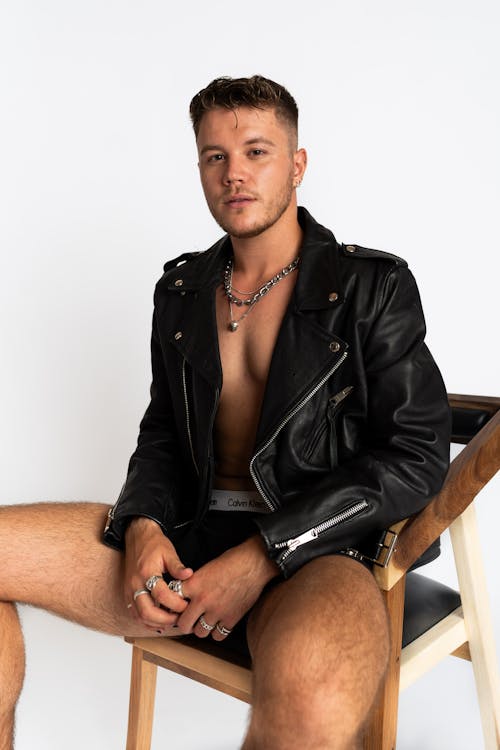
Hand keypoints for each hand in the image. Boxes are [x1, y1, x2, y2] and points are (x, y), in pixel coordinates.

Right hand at [124, 517, 192, 632]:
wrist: (136, 536)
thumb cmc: (153, 543)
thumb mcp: (168, 551)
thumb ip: (177, 566)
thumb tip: (189, 575)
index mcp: (147, 572)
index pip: (161, 595)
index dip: (175, 603)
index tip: (187, 605)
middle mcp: (135, 584)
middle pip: (147, 612)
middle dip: (165, 619)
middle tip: (179, 619)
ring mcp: (129, 590)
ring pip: (139, 617)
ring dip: (155, 623)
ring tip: (171, 621)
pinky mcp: (127, 593)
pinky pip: (134, 614)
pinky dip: (146, 621)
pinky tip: (159, 622)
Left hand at [175, 535, 278, 640]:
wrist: (254, 564)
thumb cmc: (232, 561)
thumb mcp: (206, 568)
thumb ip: (194, 583)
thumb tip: (186, 594)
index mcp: (194, 585)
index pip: (173, 601)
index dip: (173, 605)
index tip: (175, 607)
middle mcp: (203, 600)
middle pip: (183, 624)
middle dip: (184, 623)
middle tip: (188, 619)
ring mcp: (217, 612)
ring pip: (200, 633)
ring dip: (201, 628)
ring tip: (204, 621)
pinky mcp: (231, 619)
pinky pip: (218, 635)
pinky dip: (217, 632)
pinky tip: (218, 623)